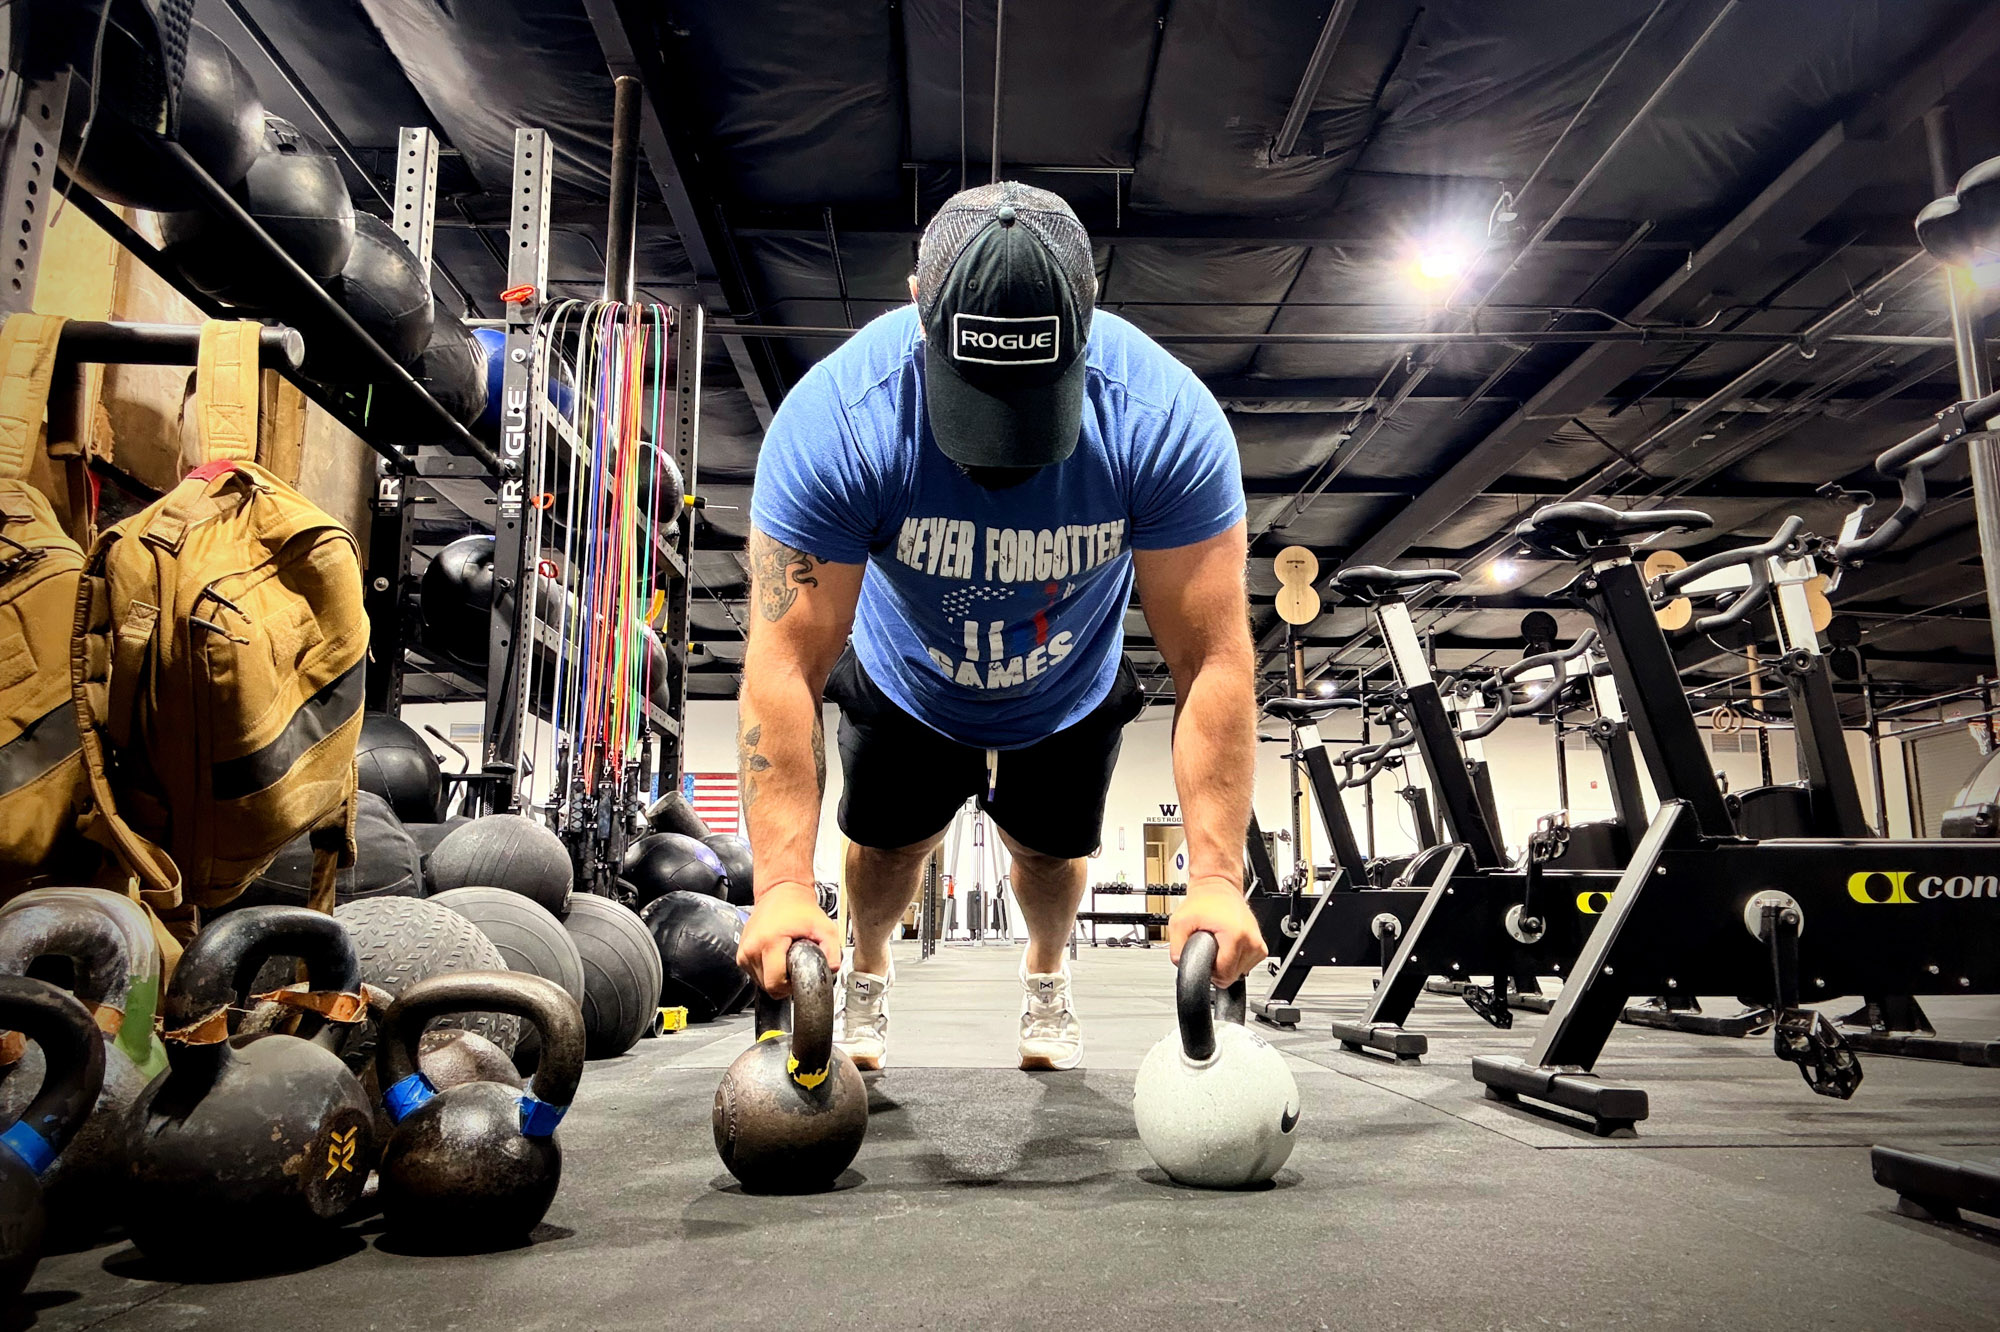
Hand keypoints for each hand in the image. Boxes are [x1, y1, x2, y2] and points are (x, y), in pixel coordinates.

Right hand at [736, 881, 842, 996]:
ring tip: (785, 956)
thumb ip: (832, 950)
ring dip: (775, 976)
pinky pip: (756, 974)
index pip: (775, 984)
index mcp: (769, 942)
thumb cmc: (799, 908)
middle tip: (794, 963)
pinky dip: (767, 970)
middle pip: (768, 986)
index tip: (798, 973)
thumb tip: (832, 969)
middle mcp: (752, 949)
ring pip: (761, 982)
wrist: (780, 892)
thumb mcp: (824, 927)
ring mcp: (744, 952)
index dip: (790, 986)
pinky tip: (776, 956)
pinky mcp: (741, 954)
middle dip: (784, 982)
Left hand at [1167, 877, 1267, 986]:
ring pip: (1240, 972)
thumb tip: (1180, 964)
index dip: (1209, 971)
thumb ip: (1176, 948)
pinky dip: (1235, 961)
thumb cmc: (1203, 901)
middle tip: (1209, 947)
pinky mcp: (1260, 946)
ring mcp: (1258, 944)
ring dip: (1226, 964)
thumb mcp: (1179, 922)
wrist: (1218, 887)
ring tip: (1219, 944)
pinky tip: (1228, 946)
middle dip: (1217, 967)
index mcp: (1235, 936)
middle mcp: (1251, 940)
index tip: (1204, 956)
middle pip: (1232, 975)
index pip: (1224, 974)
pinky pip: (1247, 965)